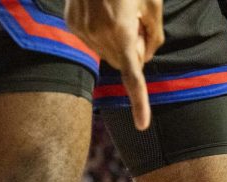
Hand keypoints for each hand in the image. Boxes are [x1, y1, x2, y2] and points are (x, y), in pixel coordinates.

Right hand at [65, 0, 163, 129]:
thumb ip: (153, 36)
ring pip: (109, 53)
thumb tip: (143, 59)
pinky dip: (103, 33)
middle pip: (124, 63)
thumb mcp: (153, 4)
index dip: (140, 102)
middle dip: (135, 51)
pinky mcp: (72, 22)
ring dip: (119, 42)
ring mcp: (81, 29)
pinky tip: (105, 11)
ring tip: (120, 13)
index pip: (133, 76)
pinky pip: (94, 40)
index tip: (142, 124)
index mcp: (121, 32)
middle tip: (138, 24)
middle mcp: (98, 35)